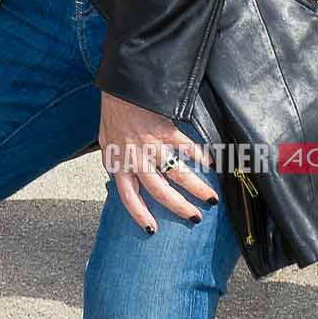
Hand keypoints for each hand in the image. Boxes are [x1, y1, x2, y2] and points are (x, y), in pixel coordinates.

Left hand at [99, 93, 217, 231]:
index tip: (152, 230)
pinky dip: (200, 156)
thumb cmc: (113, 114)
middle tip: (195, 217)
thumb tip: (126, 180)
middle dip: (179, 206)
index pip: (128, 197)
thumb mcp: (107, 142)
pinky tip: (210, 163)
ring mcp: (152, 146)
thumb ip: (117, 163)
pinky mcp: (166, 130)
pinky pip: (186, 147)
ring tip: (210, 198)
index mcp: (118, 163)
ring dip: (196, 187)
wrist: (121, 89)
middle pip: (159, 191)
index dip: (139, 214)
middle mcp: (135, 158)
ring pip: (177, 173)